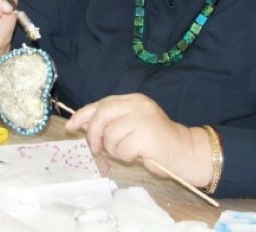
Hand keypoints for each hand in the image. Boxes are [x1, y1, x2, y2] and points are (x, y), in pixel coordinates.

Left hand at [65, 94, 213, 188]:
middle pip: (101, 115)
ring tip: (129, 152)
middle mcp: (137, 105)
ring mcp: (142, 119)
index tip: (70, 126)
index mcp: (132, 100)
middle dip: (93, 133)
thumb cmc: (155, 142)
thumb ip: (109, 122)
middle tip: (97, 148)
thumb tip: (80, 124)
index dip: (82, 115)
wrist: (185, 152)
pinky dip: (126, 157)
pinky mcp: (146, 136)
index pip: (101, 104)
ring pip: (110, 135)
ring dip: (114, 149)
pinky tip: (139, 156)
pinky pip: (122, 149)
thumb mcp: (130, 126)